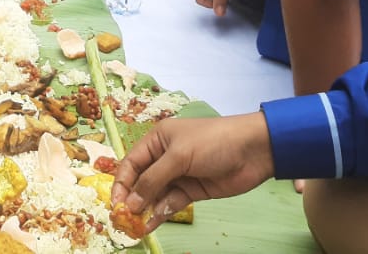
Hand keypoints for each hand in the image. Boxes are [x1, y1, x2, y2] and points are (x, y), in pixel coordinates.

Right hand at [111, 114, 274, 232]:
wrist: (253, 151)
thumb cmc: (212, 142)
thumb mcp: (179, 156)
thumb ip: (154, 180)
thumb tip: (131, 203)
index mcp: (158, 140)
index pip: (131, 163)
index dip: (121, 183)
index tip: (115, 204)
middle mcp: (164, 157)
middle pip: (141, 181)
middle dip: (131, 199)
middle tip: (122, 220)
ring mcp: (178, 175)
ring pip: (154, 195)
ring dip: (144, 209)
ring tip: (134, 227)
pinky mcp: (192, 191)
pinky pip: (170, 204)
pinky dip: (160, 214)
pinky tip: (151, 225)